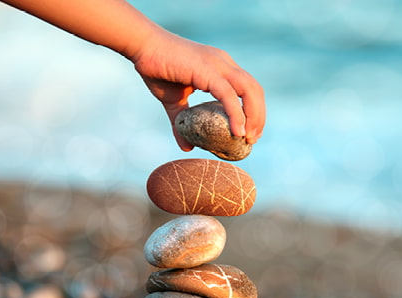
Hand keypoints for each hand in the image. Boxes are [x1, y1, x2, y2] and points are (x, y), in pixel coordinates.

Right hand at [130, 29, 264, 150]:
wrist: (141, 46)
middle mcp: (224, 63)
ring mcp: (217, 64)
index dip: (254, 111)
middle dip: (259, 116)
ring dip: (254, 116)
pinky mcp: (206, 69)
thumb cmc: (157, 69)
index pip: (248, 89)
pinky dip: (236, 113)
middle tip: (252, 140)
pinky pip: (228, 94)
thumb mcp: (173, 101)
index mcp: (221, 67)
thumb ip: (181, 122)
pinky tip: (237, 131)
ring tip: (248, 138)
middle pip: (254, 90)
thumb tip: (186, 147)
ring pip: (248, 90)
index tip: (250, 132)